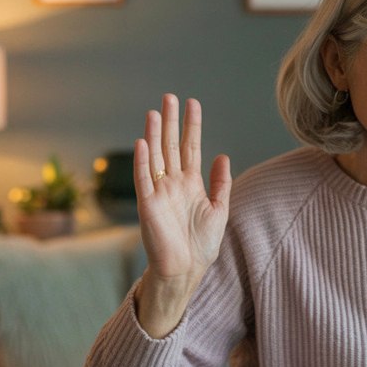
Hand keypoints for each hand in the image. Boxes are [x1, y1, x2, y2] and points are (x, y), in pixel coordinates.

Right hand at [133, 94, 231, 337]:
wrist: (186, 270)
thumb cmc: (202, 245)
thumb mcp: (220, 209)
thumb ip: (221, 183)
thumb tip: (223, 155)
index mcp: (191, 183)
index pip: (190, 147)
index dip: (192, 125)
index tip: (193, 103)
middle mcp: (173, 183)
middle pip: (171, 146)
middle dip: (171, 121)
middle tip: (170, 96)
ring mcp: (159, 192)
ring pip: (156, 157)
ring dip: (154, 135)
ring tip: (156, 112)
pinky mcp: (148, 204)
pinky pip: (143, 179)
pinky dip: (142, 161)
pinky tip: (143, 142)